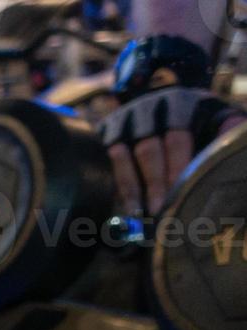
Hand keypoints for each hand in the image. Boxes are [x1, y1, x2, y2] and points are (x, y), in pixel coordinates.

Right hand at [99, 88, 246, 213]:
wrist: (166, 110)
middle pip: (148, 150)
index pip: (177, 139)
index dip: (178, 169)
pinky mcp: (107, 131)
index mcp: (180, 104)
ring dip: (132, 187)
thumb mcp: (216, 120)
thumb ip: (225, 130)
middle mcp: (149, 108)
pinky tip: (126, 203)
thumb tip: (235, 136)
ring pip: (123, 155)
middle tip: (159, 211)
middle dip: (154, 183)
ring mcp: (125, 119)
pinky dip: (117, 183)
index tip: (182, 193)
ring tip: (138, 213)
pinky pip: (108, 160)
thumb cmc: (198, 123)